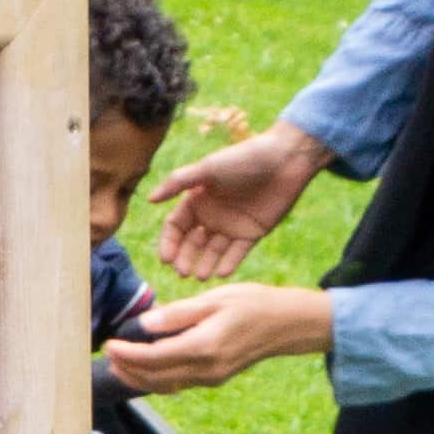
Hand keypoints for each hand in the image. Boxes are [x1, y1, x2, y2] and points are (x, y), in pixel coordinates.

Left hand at [97, 282, 332, 396]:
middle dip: (127, 369)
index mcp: (204, 347)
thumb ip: (177, 315)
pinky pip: (178, 383)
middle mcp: (206, 370)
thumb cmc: (252, 304)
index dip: (127, 354)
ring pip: (164, 385)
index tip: (110, 345)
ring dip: (138, 377)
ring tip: (119, 365)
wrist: (286, 325)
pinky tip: (146, 369)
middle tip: (108, 355)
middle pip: (154, 377)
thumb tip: (144, 324)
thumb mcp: (214, 300)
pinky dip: (157, 378)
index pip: (154, 357)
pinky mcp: (214, 380)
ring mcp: (210, 379)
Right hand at [153, 121, 333, 280]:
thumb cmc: (243, 159)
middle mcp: (211, 216)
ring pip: (213, 252)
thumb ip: (178, 182)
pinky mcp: (252, 234)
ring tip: (201, 275)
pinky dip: (229, 263)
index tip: (166, 259)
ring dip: (205, 264)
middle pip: (191, 244)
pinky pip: (237, 253)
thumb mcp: (208, 169)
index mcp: (197, 200)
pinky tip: (222, 271)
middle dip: (185, 258)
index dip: (169, 243)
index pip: (176, 227)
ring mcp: (231, 226)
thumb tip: (149, 199)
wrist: (284, 159)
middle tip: (183, 272)